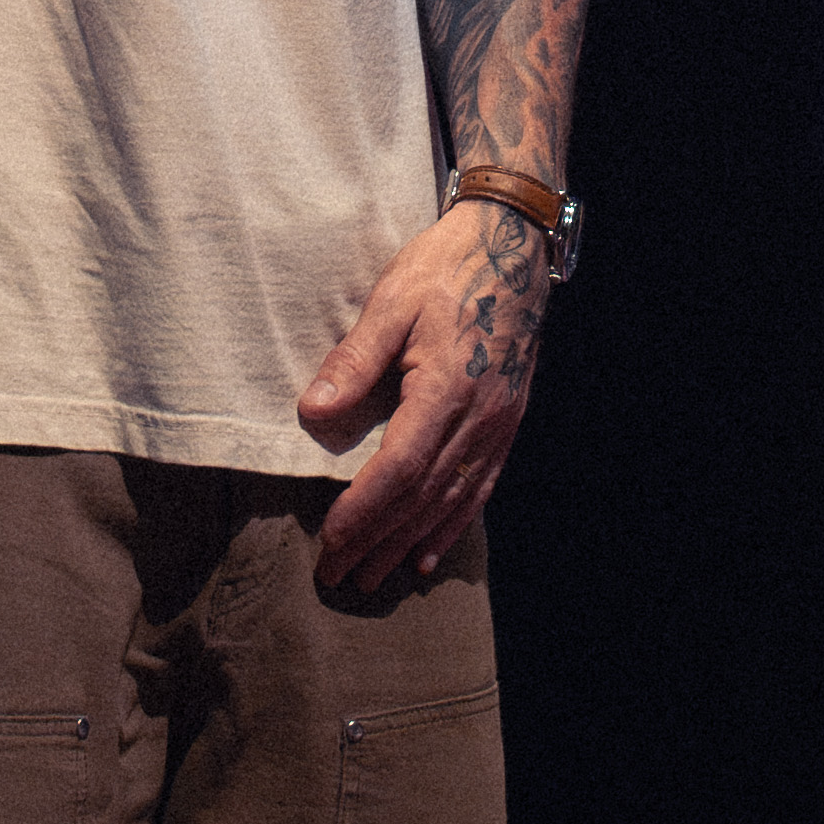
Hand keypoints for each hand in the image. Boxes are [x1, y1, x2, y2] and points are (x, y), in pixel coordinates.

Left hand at [297, 200, 551, 594]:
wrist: (510, 245)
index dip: (362, 514)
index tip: (329, 544)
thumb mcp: (390, 302)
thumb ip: (353, 361)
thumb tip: (312, 414)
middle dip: (377, 542)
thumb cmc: (444, 268)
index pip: (397, 472)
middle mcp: (478, 418)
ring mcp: (498, 424)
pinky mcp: (507, 421)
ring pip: (450, 501)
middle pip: (421, 498)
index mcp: (445, 390)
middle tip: (338, 578)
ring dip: (409, 543)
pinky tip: (429, 550)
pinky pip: (479, 487)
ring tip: (375, 577)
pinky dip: (452, 525)